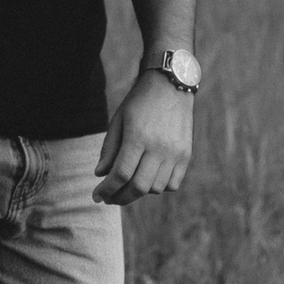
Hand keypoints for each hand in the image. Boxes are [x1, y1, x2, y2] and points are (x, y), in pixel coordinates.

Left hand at [94, 72, 192, 204]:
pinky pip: (172, 184)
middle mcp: (159, 147)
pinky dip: (159, 187)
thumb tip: (100, 174)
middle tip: (110, 198)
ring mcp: (175, 153)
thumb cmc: (139, 101)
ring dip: (139, 191)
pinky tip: (148, 178)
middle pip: (139, 187)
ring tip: (128, 184)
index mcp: (138, 136)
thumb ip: (109, 148)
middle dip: (120, 197)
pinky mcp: (186, 155)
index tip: (97, 196)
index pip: (121, 174)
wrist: (171, 85)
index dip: (107, 189)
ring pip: (156, 188)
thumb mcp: (118, 119)